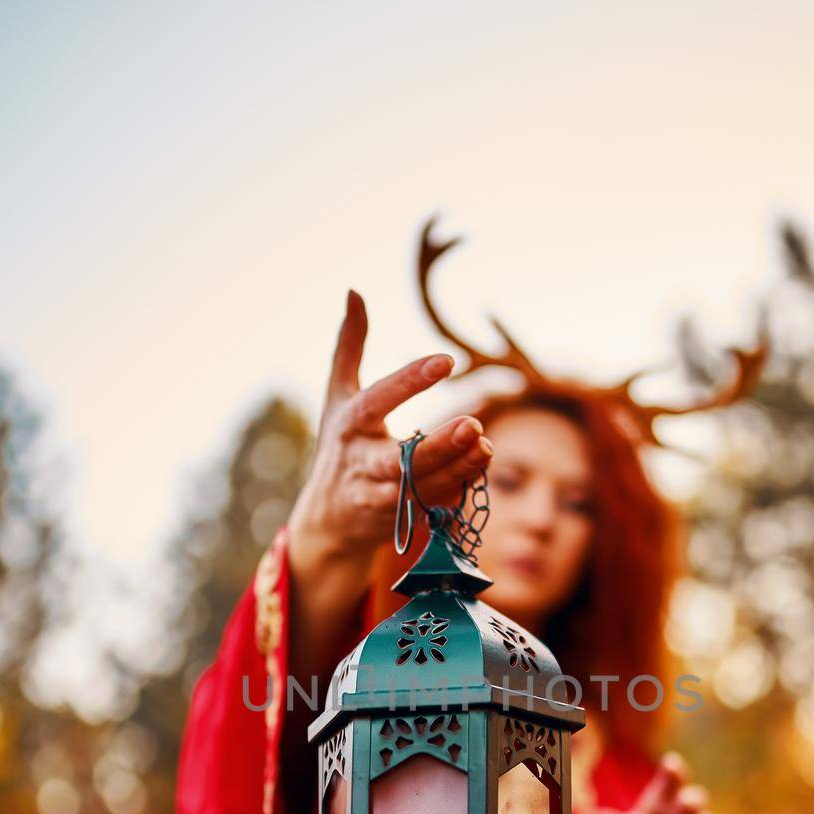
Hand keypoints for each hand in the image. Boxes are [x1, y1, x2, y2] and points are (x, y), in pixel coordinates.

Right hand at [288, 289, 491, 572]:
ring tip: (485, 446)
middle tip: (474, 425)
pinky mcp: (396, 522)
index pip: (377, 400)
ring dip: (455, 468)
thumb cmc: (339, 446)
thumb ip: (349, 346)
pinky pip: (430, 505)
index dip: (409, 381)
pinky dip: (455, 488)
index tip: (447, 360)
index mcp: (348, 425)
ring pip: (420, 487)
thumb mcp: (336, 396)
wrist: (328, 522)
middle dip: (437, 446)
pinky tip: (479, 467)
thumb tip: (354, 292)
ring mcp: (377, 497)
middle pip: (398, 459)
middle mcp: (360, 463)